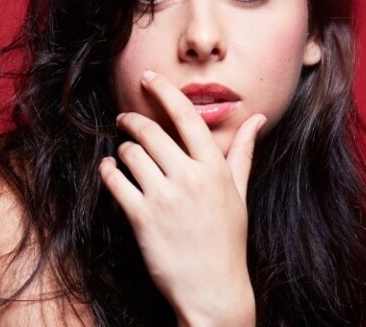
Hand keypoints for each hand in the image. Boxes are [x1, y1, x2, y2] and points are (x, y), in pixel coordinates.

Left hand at [99, 70, 264, 325]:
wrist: (213, 287)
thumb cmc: (228, 239)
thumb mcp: (240, 192)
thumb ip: (244, 151)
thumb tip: (258, 117)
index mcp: (215, 168)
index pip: (187, 117)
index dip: (164, 92)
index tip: (148, 78)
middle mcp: (190, 178)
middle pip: (151, 132)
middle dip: (132, 120)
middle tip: (125, 118)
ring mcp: (164, 197)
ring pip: (130, 154)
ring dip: (122, 149)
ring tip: (124, 154)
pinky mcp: (141, 218)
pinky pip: (115, 182)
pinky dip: (108, 171)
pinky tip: (110, 171)